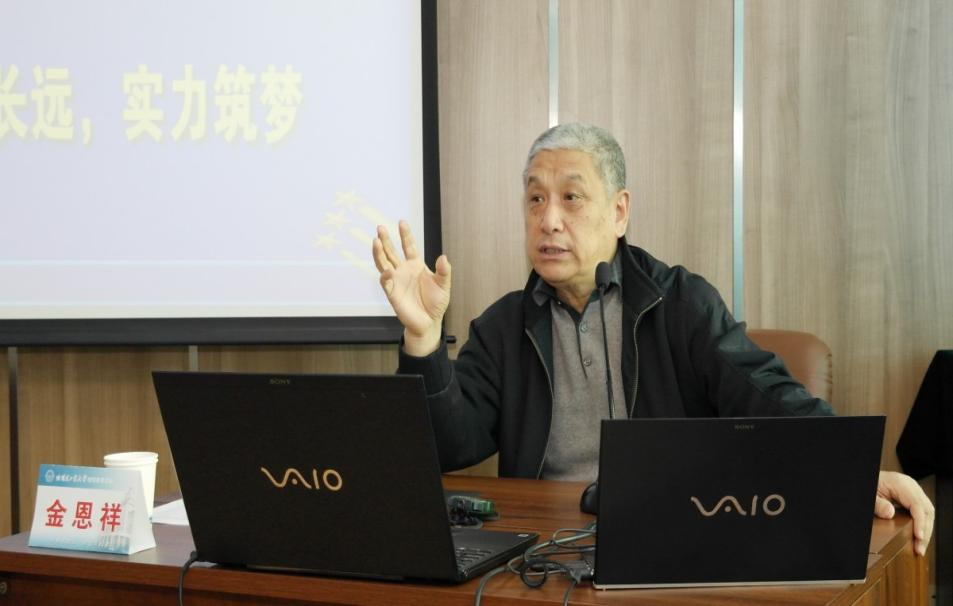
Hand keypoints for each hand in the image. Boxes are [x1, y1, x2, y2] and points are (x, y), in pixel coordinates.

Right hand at [372, 220, 450, 355]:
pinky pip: (386, 282)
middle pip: (391, 251)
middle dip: (386, 240)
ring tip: (375, 241)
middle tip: (380, 227)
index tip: (402, 222)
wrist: (429, 322)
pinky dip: (385, 276)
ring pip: (383, 263)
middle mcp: (403, 270)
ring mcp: (396, 281)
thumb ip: (444, 271)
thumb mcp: (444, 285)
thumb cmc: (436, 303)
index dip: (405, 235)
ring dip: (379, 253)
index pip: (409, 246)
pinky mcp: (392, 293)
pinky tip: (387, 270)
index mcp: (416, 265)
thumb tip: (443, 257)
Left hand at [873, 470, 933, 555]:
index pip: (918, 505)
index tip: (919, 536)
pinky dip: (922, 525)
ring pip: (927, 513)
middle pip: (927, 510)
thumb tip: (890, 513)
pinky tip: (918, 538)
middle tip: (919, 549)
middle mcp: (911, 486)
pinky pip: (922, 512)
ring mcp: (913, 491)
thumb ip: (878, 504)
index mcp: (901, 483)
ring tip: (920, 547)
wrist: (865, 480)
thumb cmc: (870, 486)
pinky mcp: (912, 497)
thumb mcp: (870, 495)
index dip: (920, 522)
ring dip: (926, 531)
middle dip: (926, 531)